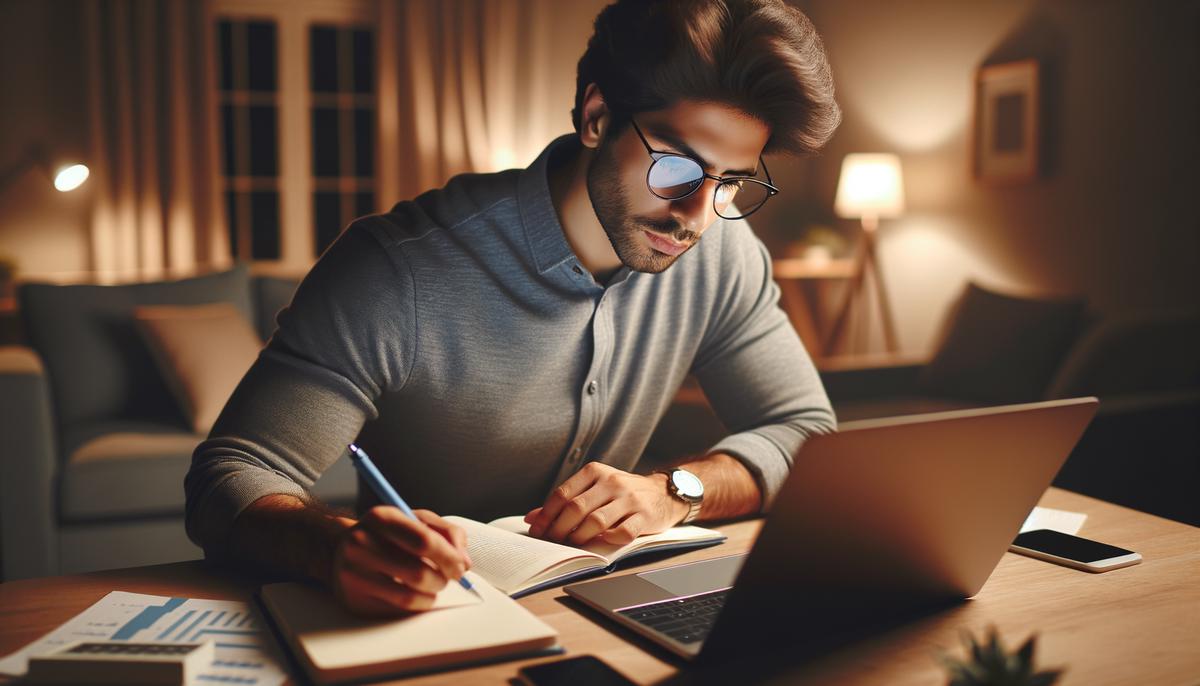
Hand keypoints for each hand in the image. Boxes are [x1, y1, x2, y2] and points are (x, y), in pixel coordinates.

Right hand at [330, 506, 470, 615]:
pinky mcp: (353, 600)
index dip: (449, 557)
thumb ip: (448, 533)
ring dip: (432, 595)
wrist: (344, 550)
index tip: (460, 566)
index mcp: (380, 518)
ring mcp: (353, 574)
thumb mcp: (418, 521)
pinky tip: (415, 594)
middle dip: (443, 579)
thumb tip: (464, 563)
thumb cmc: (390, 535)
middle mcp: (360, 544)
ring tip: (432, 585)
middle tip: (448, 578)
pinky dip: (417, 605)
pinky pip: (398, 611)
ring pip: (410, 597)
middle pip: (419, 573)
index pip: (424, 541)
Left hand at [524, 462, 687, 545]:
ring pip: (596, 522)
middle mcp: (612, 481)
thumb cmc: (620, 493)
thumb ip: (565, 501)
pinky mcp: (644, 516)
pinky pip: (621, 533)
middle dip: (559, 529)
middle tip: (552, 541)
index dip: (546, 515)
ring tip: (572, 544)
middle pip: (576, 509)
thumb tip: (532, 517)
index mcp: (595, 471)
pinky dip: (608, 541)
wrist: (662, 493)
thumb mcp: (593, 489)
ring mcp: (630, 498)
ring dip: (579, 537)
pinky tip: (601, 542)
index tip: (536, 530)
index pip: (563, 494)